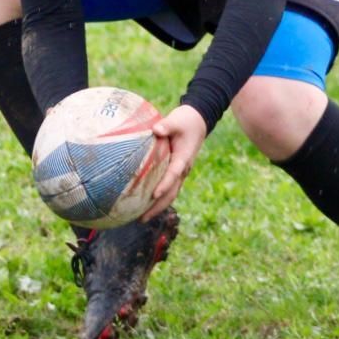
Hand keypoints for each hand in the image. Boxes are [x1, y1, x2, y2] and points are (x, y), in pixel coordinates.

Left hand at [141, 104, 206, 219]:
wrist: (197, 122)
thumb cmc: (185, 121)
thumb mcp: (176, 120)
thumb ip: (167, 125)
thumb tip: (156, 129)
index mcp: (183, 158)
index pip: (173, 174)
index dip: (165, 185)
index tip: (154, 194)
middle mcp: (183, 169)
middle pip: (171, 193)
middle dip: (158, 206)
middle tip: (142, 218)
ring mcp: (180, 172)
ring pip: (170, 194)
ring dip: (157, 206)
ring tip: (140, 218)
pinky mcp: (175, 171)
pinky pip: (167, 188)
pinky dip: (157, 198)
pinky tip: (143, 203)